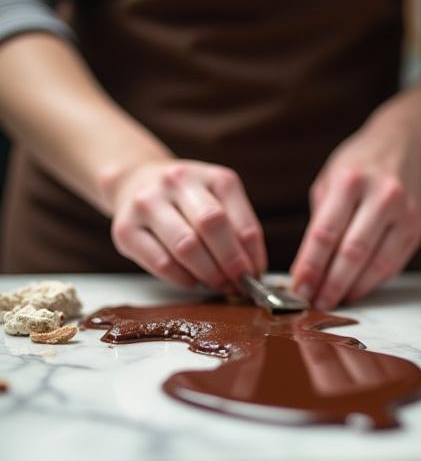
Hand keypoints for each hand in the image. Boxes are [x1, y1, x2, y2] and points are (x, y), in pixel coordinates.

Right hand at [109, 159, 266, 289]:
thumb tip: (253, 271)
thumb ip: (237, 229)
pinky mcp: (125, 229)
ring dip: (208, 274)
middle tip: (238, 284)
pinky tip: (192, 281)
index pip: (240, 220)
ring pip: (185, 246)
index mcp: (211, 176)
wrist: (135, 181)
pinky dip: (183, 279)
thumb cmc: (186, 199)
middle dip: (230, 263)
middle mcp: (177, 182)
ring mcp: (147, 203)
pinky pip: (161, 263)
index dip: (252, 254)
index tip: (255, 275)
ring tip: (218, 284)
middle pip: (211, 226)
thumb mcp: (218, 200)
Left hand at [291, 114, 420, 308]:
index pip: (325, 233)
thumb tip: (306, 268)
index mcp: (351, 181)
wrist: (404, 144)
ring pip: (376, 264)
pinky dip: (371, 282)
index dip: (310, 265)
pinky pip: (393, 264)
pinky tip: (354, 290)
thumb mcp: (329, 180)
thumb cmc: (358, 164)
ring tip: (331, 301)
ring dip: (351, 289)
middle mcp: (381, 196)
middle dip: (330, 284)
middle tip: (312, 302)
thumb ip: (319, 221)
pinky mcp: (416, 227)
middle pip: (352, 252)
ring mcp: (404, 213)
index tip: (297, 287)